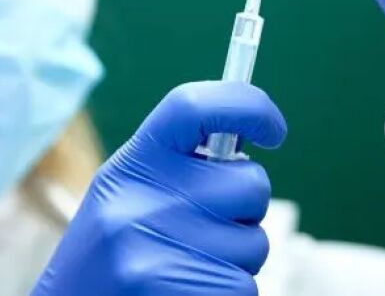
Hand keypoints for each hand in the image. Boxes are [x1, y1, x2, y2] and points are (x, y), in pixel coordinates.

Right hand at [32, 81, 286, 295]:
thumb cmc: (112, 253)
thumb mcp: (128, 193)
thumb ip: (179, 165)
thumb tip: (250, 134)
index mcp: (133, 163)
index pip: (194, 106)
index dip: (248, 106)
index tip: (273, 129)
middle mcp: (139, 199)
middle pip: (250, 184)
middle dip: (244, 211)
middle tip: (207, 230)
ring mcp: (151, 248)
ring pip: (254, 244)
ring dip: (236, 260)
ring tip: (189, 267)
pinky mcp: (169, 290)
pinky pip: (243, 287)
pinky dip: (227, 292)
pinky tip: (189, 292)